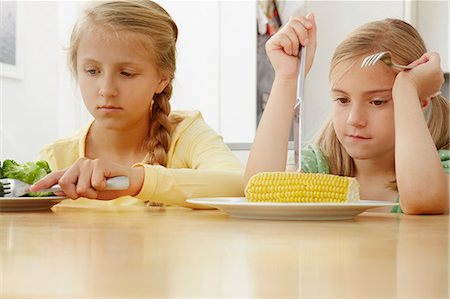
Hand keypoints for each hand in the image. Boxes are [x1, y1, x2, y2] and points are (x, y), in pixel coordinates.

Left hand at [30, 158, 144, 199]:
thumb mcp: (90, 191)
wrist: (128, 182)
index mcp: (76, 171)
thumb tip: (57, 191)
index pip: (57, 176)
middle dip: (77, 194)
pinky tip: (108, 182)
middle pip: (65, 184)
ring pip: (80, 187)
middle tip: (91, 192)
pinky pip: (94, 184)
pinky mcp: (99, 164)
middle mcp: (80, 164)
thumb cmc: (110, 187)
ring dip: (92, 192)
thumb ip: (74, 190)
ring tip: (102, 187)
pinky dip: (102, 188)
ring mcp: (89, 162)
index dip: (44, 183)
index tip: (32, 189)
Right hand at [265, 13, 316, 79]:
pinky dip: (289, 46)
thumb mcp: (310, 44)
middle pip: (293, 22)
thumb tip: (311, 14)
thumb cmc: (301, 63)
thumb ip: (311, 30)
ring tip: (293, 53)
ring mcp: (275, 39)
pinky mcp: (271, 44)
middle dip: (302, 33)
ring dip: (295, 43)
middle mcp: (282, 34)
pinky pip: (283, 37)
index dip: (303, 21)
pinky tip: (287, 53)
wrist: (294, 76)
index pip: (296, 19)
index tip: (310, 27)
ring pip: (289, 30)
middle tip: (303, 45)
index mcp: (291, 34)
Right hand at [394, 52, 443, 100]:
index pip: (433, 55)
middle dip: (425, 67)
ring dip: (427, 74)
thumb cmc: (405, 82)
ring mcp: (439, 83)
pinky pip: (433, 81)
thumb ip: (420, 63)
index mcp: (435, 66)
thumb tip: (423, 66)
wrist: (406, 95)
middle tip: (415, 72)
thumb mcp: (410, 66)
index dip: (423, 58)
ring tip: (416, 79)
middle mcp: (439, 74)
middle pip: (434, 65)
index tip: (416, 65)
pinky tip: (419, 84)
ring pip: (434, 73)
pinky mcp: (436, 89)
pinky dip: (428, 81)